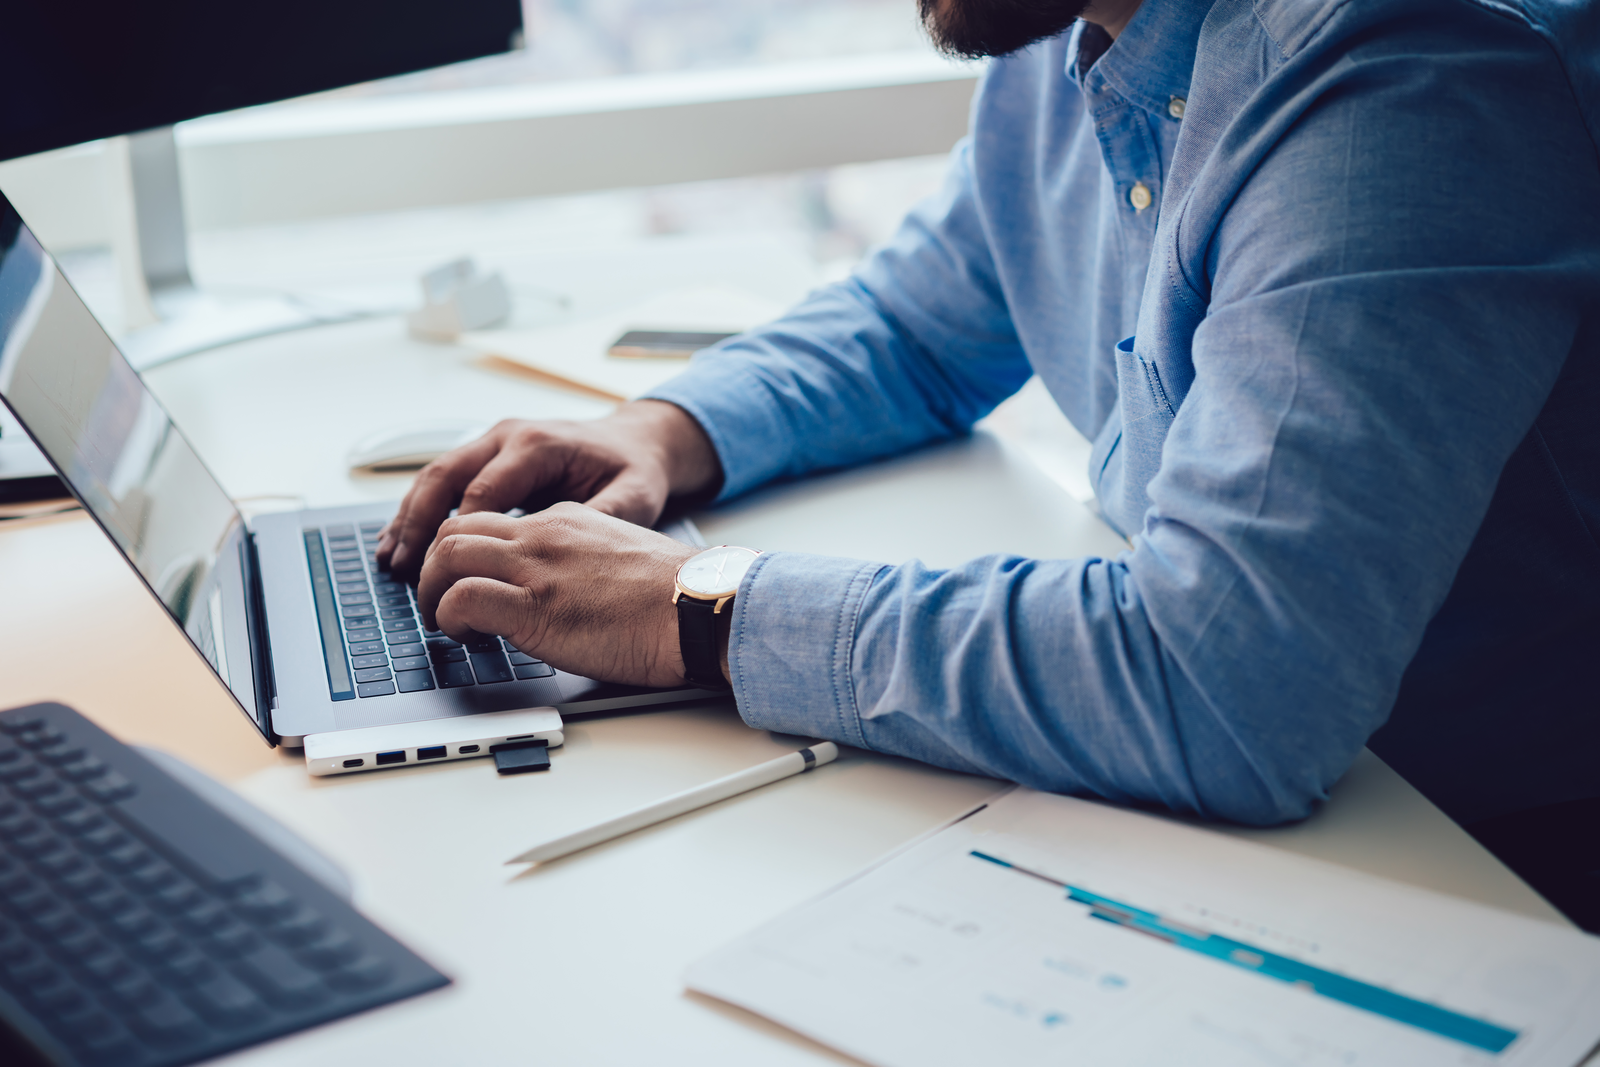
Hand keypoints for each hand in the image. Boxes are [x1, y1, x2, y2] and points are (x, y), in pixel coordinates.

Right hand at [377, 399, 720, 576]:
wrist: (634, 440)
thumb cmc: (633, 469)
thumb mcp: (633, 495)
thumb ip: (604, 518)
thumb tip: (570, 547)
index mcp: (537, 445)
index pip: (483, 492)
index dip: (460, 535)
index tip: (448, 575)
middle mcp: (507, 437)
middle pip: (446, 477)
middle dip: (420, 524)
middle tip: (404, 567)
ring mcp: (492, 442)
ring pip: (435, 476)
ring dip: (409, 517)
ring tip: (390, 559)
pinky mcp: (486, 456)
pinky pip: (443, 481)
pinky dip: (419, 511)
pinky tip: (399, 541)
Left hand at [415, 502, 701, 687]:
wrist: (700, 607)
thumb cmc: (676, 597)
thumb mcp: (620, 559)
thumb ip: (582, 563)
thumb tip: (565, 595)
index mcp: (566, 519)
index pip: (492, 521)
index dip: (468, 553)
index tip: (468, 578)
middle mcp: (543, 534)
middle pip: (455, 529)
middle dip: (434, 565)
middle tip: (439, 598)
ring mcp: (536, 567)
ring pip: (446, 554)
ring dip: (432, 590)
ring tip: (443, 619)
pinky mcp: (533, 606)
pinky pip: (461, 598)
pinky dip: (448, 617)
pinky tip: (466, 637)